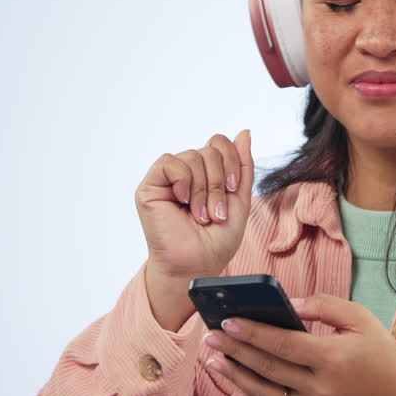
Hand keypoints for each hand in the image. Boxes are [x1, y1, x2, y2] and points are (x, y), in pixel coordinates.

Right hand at [135, 130, 254, 326]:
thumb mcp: (240, 198)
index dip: (231, 161)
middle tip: (216, 212)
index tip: (233, 191)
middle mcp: (186, 172)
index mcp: (206, 173)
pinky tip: (183, 200)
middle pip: (209, 149)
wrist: (198, 263)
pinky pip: (169, 162)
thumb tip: (245, 132)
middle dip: (219, 182)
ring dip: (204, 189)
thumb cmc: (216, 238)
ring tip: (200, 215)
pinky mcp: (150, 186)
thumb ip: (242, 166)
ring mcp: (168, 178)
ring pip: (192, 156)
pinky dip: (183, 181)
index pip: (219, 143)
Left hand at [202, 294, 395, 395]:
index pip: (285, 344)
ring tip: (213, 359)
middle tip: (211, 336)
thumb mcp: (362, 320)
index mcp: (334, 357)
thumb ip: (325, 305)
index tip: (228, 321)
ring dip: (236, 375)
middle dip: (236, 351)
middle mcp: (321, 386)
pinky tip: (232, 388)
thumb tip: (288, 303)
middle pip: (269, 367)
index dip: (254, 333)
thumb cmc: (380, 354)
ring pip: (265, 392)